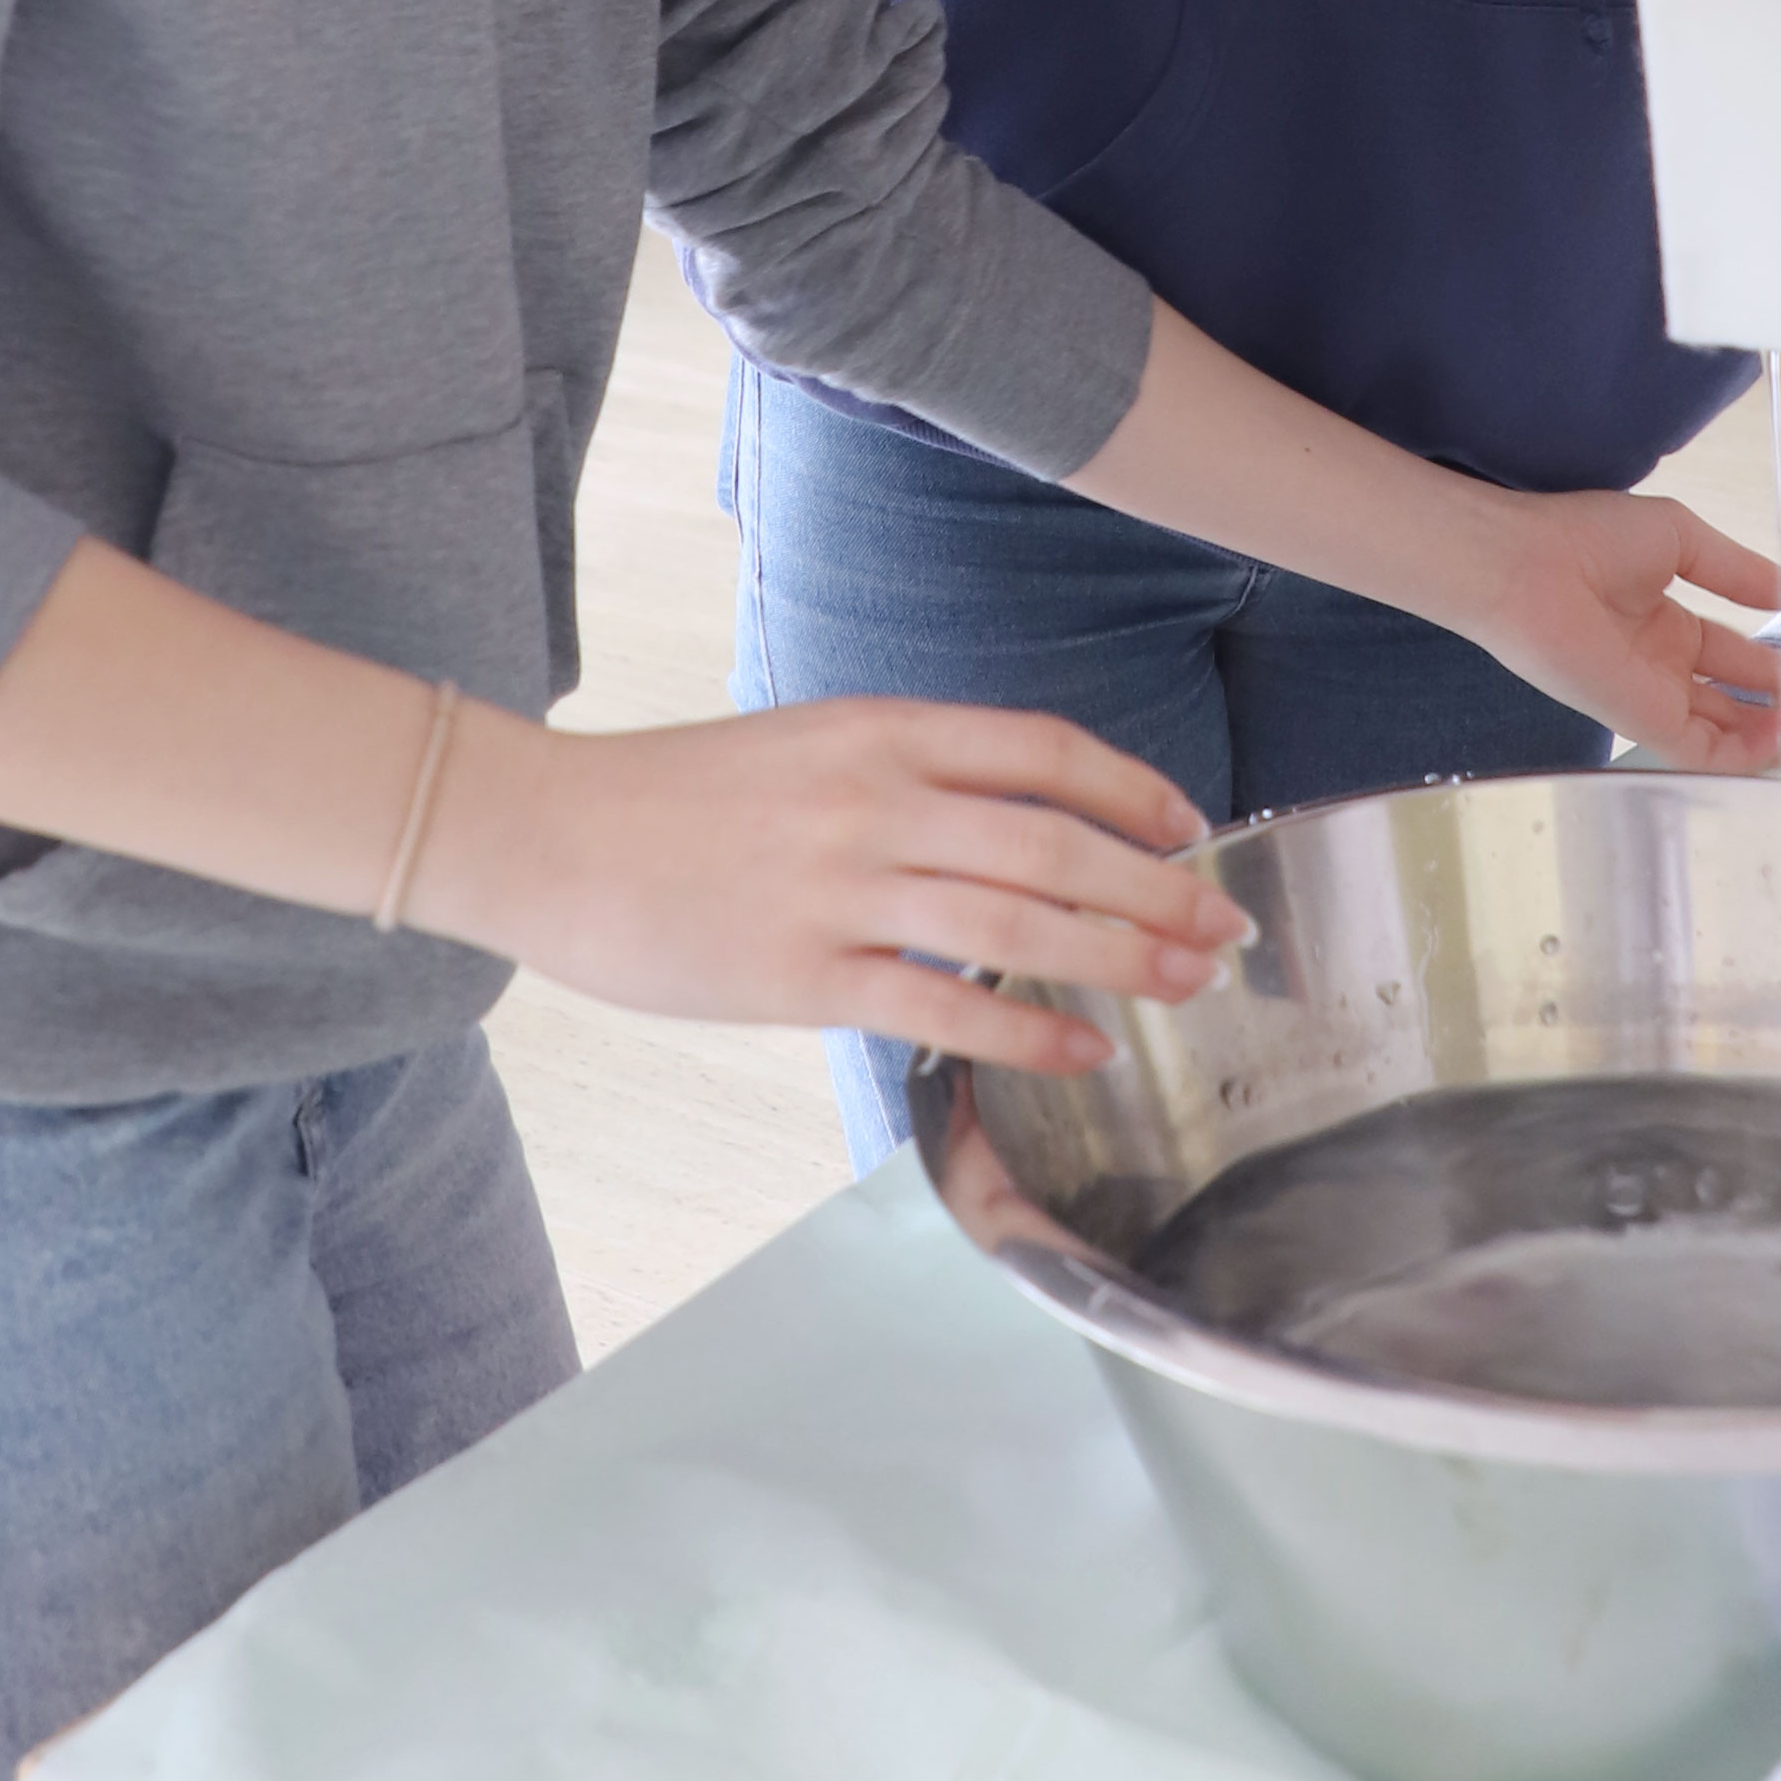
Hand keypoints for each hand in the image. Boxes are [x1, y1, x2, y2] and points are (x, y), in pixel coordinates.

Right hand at [417, 694, 1245, 1078]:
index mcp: (881, 729)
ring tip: (1189, 985)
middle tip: (1226, 929)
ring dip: (1121, 957)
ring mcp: (840, 889)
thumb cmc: (682, 796)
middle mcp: (874, 799)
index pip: (1042, 749)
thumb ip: (910, 773)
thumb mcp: (811, 743)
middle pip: (1054, 842)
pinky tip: (1088, 1051)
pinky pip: (941, 1008)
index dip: (1132, 790)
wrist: (554, 836)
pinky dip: (1029, 1033)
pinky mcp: (801, 977)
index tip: (1190, 825)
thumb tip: (1022, 823)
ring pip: (1017, 925)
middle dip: (1158, 889)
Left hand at [1429, 488, 1780, 774]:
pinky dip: (1758, 747)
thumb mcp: (1682, 541)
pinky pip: (1712, 749)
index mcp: (1668, 629)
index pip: (1744, 663)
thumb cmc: (1587, 537)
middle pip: (1748, 708)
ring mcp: (1655, 701)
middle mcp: (1666, 672)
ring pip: (1737, 737)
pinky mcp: (1645, 723)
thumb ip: (1744, 573)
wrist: (1523, 562)